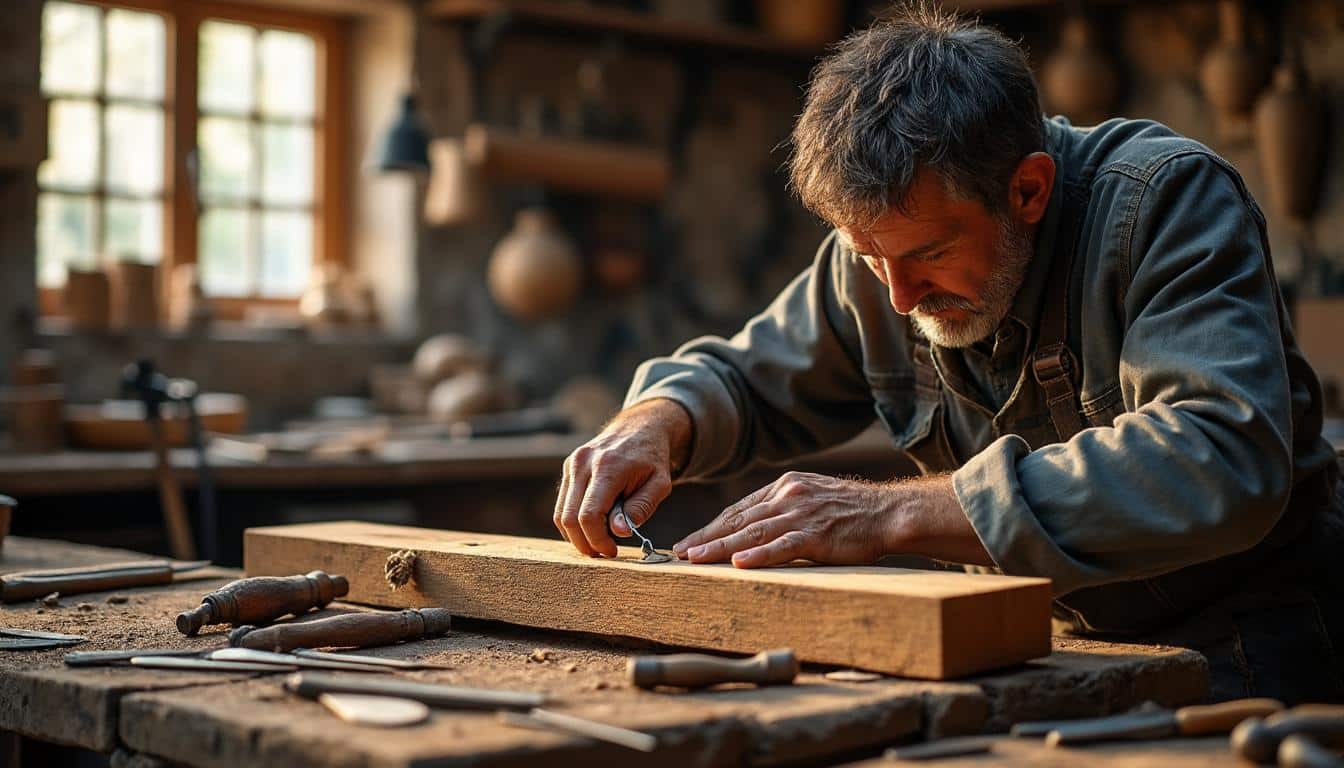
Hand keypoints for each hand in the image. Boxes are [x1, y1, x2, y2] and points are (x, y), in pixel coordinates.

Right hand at [554, 399, 691, 557]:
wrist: (640, 427)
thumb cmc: (652, 459)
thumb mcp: (660, 484)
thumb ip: (640, 508)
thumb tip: (618, 531)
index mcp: (608, 467)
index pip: (589, 515)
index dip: (597, 540)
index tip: (612, 551)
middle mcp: (583, 463)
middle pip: (569, 518)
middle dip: (584, 543)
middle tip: (602, 554)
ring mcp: (572, 464)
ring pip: (560, 513)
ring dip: (576, 535)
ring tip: (597, 543)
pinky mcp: (568, 467)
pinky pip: (562, 503)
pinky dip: (573, 521)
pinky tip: (592, 527)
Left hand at [673, 471, 895, 567]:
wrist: (889, 512)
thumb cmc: (852, 511)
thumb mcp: (812, 497)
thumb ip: (784, 507)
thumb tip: (755, 526)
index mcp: (784, 487)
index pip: (739, 510)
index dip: (712, 526)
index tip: (690, 541)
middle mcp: (788, 497)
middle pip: (738, 520)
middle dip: (706, 537)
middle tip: (680, 552)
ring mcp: (802, 514)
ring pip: (752, 533)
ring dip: (720, 547)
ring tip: (696, 559)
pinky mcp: (817, 534)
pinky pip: (782, 546)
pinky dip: (759, 555)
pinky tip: (739, 563)